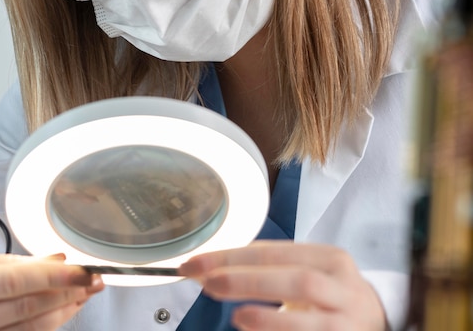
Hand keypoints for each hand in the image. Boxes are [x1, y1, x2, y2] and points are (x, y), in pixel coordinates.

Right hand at [0, 251, 103, 330]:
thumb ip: (12, 264)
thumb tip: (56, 259)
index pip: (16, 282)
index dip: (56, 276)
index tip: (84, 271)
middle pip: (27, 309)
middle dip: (67, 293)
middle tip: (94, 281)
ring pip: (29, 330)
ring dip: (63, 312)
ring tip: (84, 295)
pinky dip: (45, 327)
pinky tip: (62, 313)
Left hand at [179, 241, 386, 330]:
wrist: (377, 320)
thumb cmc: (329, 292)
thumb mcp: (307, 268)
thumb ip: (268, 264)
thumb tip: (212, 265)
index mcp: (329, 258)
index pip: (275, 252)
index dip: (232, 257)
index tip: (197, 264)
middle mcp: (343, 288)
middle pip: (295, 280)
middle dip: (245, 281)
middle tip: (207, 284)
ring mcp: (347, 322)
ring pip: (309, 320)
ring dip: (267, 318)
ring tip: (236, 317)